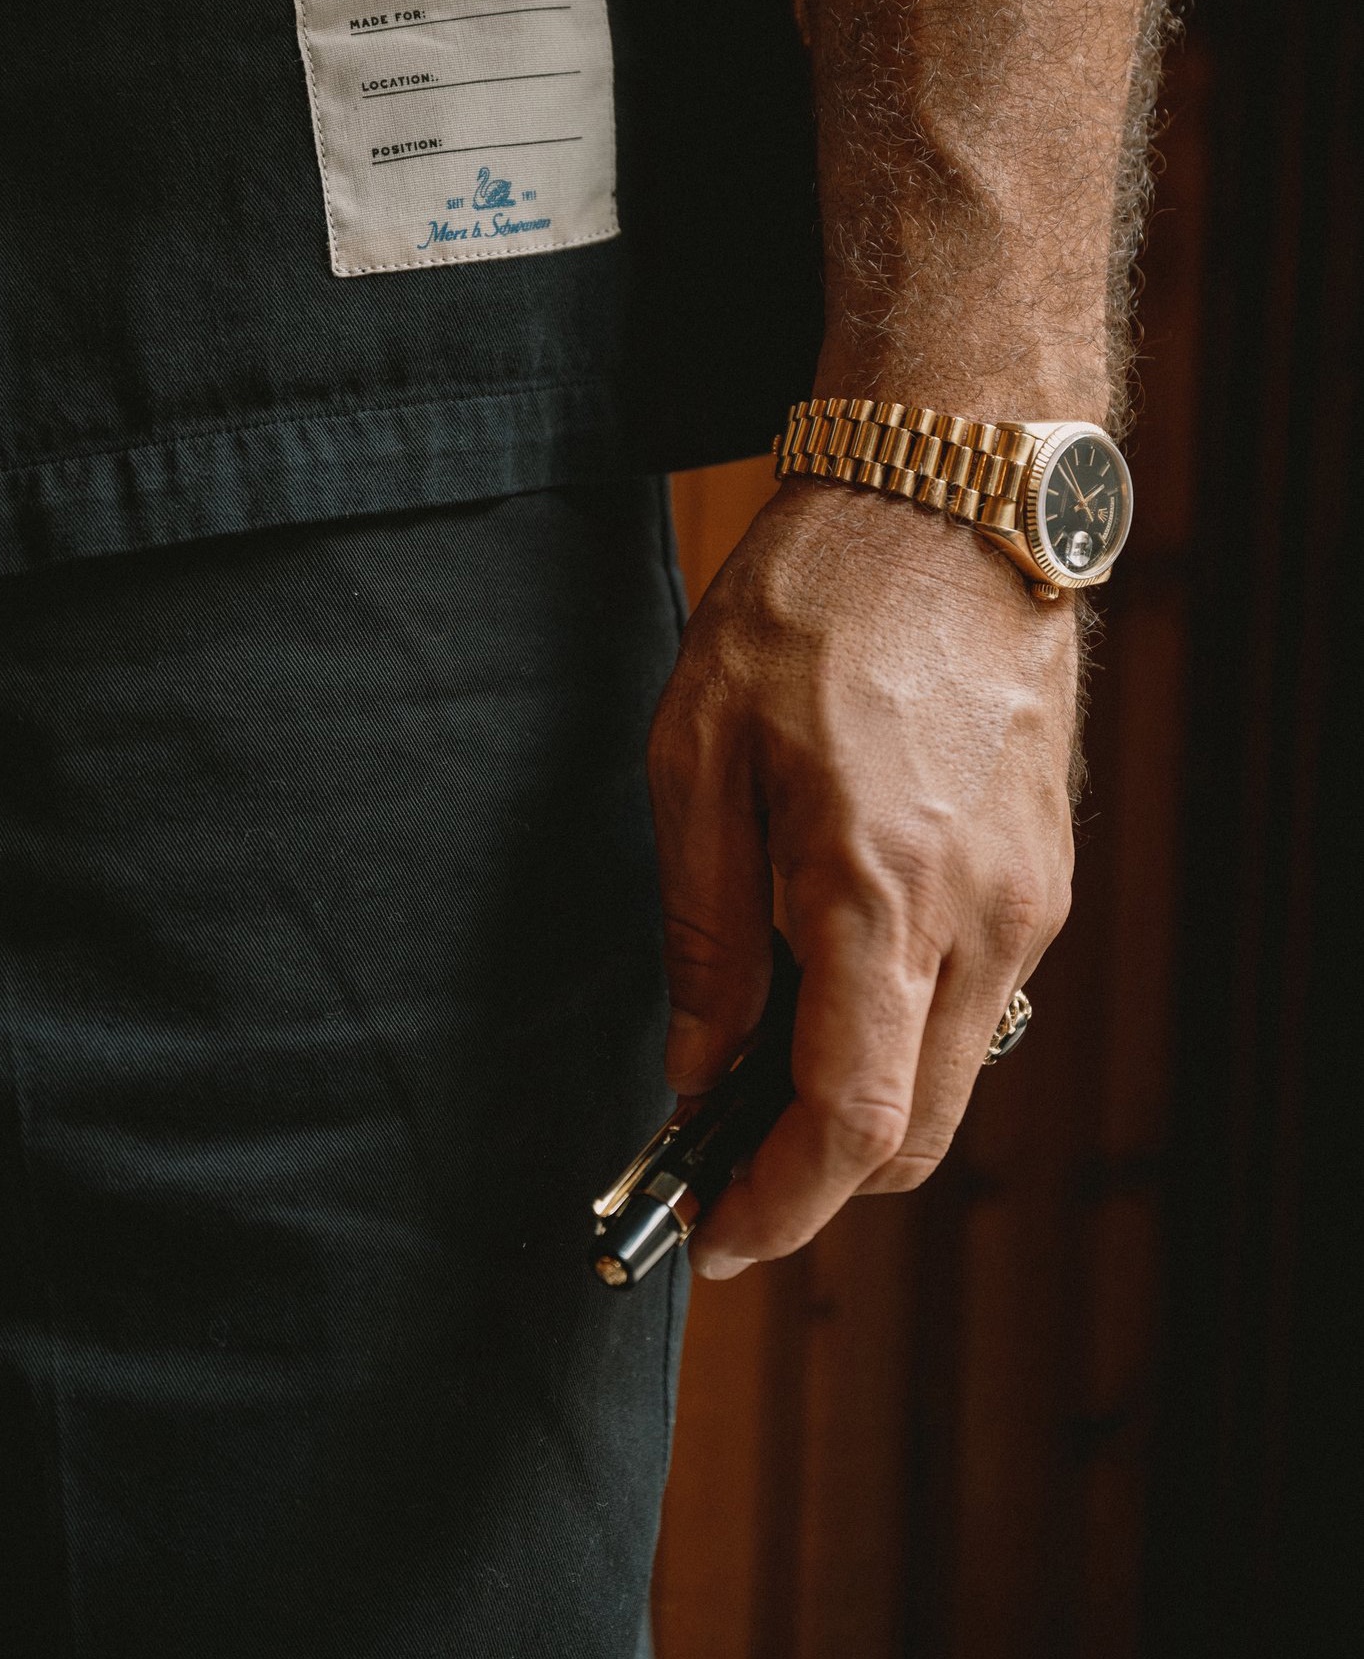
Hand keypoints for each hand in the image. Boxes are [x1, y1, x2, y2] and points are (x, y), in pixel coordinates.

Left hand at [646, 476, 1079, 1279]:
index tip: (713, 1237)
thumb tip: (697, 1066)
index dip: (777, 1205)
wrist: (948, 503)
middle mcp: (980, 921)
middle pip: (913, 1135)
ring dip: (859, 1103)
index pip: (848, 1124)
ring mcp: (1028, 902)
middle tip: (719, 1160)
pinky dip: (899, 1031)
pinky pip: (973, 1002)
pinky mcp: (1043, 876)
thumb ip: (702, 931)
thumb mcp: (699, 759)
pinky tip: (831, 977)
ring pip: (948, 1076)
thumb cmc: (810, 607)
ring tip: (762, 1059)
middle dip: (814, 1177)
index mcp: (877, 894)